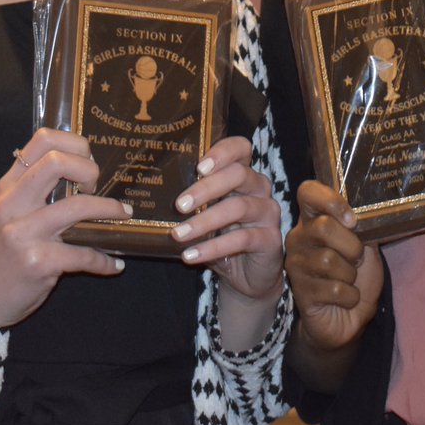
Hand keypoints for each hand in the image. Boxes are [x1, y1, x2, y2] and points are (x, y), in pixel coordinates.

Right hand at [0, 127, 129, 327]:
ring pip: (78, 206)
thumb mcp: (11, 210)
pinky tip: (114, 266)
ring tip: (123, 215)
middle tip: (97, 188)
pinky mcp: (36, 263)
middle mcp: (13, 204)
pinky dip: (105, 260)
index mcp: (10, 185)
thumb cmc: (4, 249)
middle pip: (57, 161)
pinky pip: (83, 254)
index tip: (87, 164)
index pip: (43, 139)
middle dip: (89, 169)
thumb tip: (86, 166)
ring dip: (110, 210)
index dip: (75, 144)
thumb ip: (37, 186)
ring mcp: (23, 233)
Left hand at [172, 135, 283, 303]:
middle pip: (239, 174)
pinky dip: (213, 247)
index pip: (241, 148)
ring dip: (205, 221)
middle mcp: (260, 188)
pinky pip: (242, 239)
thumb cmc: (221, 237)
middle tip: (179, 205)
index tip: (199, 167)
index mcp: (243, 174)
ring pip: (239, 207)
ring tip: (179, 234)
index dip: (223, 152)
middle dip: (206, 188)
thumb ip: (191, 203)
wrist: (246, 275)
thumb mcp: (205, 215)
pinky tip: (191, 255)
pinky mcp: (271, 239)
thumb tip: (153, 199)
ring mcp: (268, 212)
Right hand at [284, 180, 382, 352]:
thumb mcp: (366, 247)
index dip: (329, 199)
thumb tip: (365, 213)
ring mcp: (296, 265)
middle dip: (351, 246)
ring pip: (328, 260)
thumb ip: (362, 227)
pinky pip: (332, 289)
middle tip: (357, 259)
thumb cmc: (357, 278)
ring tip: (349, 281)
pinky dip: (349, 296)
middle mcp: (299, 238)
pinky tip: (345, 299)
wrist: (350, 319)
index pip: (308, 192)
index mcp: (314, 220)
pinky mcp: (300, 292)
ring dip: (350, 274)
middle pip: (323, 227)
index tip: (351, 219)